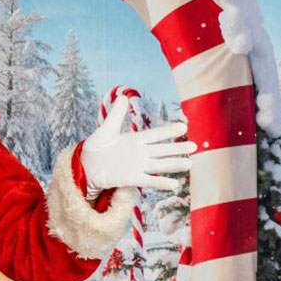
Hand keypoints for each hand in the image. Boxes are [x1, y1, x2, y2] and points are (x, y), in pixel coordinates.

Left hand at [80, 95, 195, 191]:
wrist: (86, 166)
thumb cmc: (96, 147)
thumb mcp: (106, 129)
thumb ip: (116, 115)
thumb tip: (123, 96)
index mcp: (135, 139)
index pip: (155, 134)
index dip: (168, 131)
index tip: (183, 126)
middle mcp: (140, 153)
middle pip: (162, 149)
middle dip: (178, 148)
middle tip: (194, 146)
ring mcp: (137, 166)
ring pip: (160, 164)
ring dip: (174, 164)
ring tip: (189, 164)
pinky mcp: (132, 178)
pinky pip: (149, 180)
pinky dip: (161, 182)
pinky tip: (174, 184)